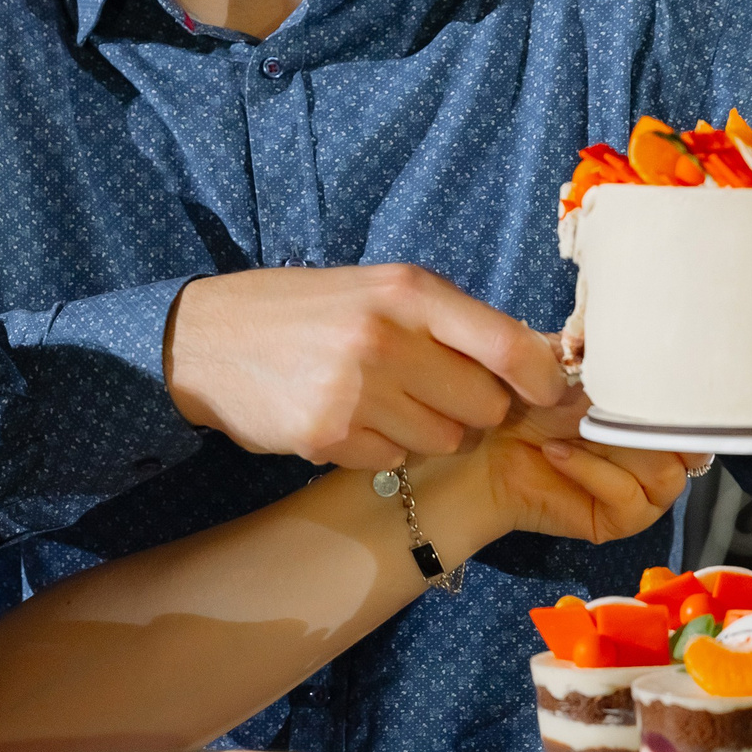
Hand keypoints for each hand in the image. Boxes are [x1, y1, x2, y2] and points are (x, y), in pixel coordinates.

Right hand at [163, 264, 568, 472]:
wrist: (207, 337)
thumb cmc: (306, 311)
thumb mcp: (379, 289)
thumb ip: (450, 319)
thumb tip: (534, 358)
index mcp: (408, 292)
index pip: (510, 345)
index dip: (541, 380)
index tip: (544, 393)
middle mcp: (386, 339)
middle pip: (485, 406)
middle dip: (471, 407)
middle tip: (433, 391)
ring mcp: (356, 391)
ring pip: (444, 441)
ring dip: (424, 431)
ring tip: (380, 401)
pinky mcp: (327, 436)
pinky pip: (394, 461)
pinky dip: (379, 449)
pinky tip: (346, 418)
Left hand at [415, 388, 696, 546]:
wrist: (482, 451)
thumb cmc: (526, 403)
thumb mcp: (566, 368)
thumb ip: (609, 360)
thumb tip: (643, 346)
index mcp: (657, 415)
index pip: (700, 410)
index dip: (685, 397)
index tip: (656, 377)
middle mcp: (662, 453)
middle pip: (691, 444)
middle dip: (650, 421)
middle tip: (605, 401)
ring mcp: (646, 490)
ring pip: (667, 474)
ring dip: (619, 446)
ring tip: (573, 429)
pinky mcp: (622, 520)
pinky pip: (630, 498)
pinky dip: (594, 472)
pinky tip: (557, 452)